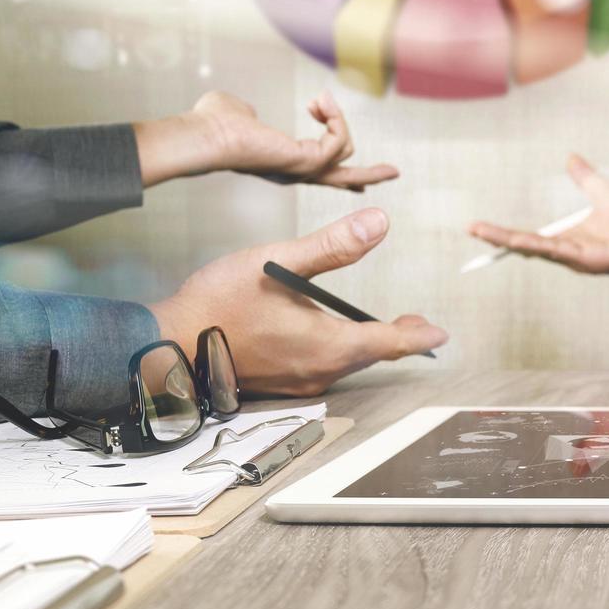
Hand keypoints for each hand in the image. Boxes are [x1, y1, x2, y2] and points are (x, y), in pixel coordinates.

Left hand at [135, 91, 399, 191]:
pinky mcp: (309, 161)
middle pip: (344, 178)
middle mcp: (298, 172)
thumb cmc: (212, 123)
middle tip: (394, 171)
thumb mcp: (236, 112)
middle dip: (371, 174)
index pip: (321, 172)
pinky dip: (334, 117)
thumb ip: (247, 113)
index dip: (342, 174)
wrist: (206, 136)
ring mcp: (305, 169)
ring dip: (335, 116)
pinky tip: (320, 102)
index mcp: (283, 163)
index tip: (360, 184)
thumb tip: (249, 112)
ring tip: (318, 99)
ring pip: (345, 147)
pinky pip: (339, 138)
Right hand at [149, 209, 447, 396]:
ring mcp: (299, 383)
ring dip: (368, 346)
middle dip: (397, 339)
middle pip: (371, 354)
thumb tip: (380, 223)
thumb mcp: (277, 262)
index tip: (441, 335)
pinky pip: (324, 369)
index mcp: (326, 345)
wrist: (167, 344)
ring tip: (387, 330)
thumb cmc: (218, 303)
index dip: (418, 337)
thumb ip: (333, 245)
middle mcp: (319, 372)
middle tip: (419, 326)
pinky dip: (340, 352)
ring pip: (348, 363)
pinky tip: (333, 337)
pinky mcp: (281, 385)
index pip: (389, 342)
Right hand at [467, 155, 608, 274]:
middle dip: (498, 238)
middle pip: (525, 245)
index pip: (530, 235)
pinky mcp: (588, 261)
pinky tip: (519, 242)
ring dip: (509, 241)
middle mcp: (568, 251)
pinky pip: (558, 252)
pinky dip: (538, 246)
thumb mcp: (603, 189)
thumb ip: (584, 176)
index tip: (478, 227)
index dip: (504, 233)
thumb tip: (571, 157)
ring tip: (483, 233)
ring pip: (536, 249)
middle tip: (471, 230)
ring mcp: (577, 258)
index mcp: (569, 237)